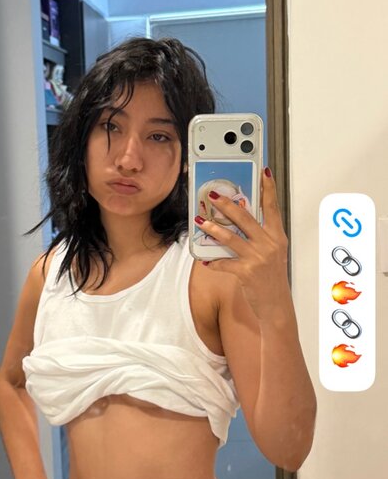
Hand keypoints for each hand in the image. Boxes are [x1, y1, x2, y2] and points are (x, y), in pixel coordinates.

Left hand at [195, 169, 290, 322]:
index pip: (272, 208)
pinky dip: (214, 261)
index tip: (264, 172)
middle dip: (228, 205)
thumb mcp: (272, 254)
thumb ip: (260, 237)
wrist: (276, 305)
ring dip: (213, 228)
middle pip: (246, 218)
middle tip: (214, 195)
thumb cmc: (272, 279)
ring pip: (231, 237)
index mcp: (277, 237)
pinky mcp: (246, 272)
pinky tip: (206, 259)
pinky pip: (225, 262)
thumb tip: (239, 222)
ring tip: (201, 221)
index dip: (268, 189)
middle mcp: (269, 244)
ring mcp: (258, 258)